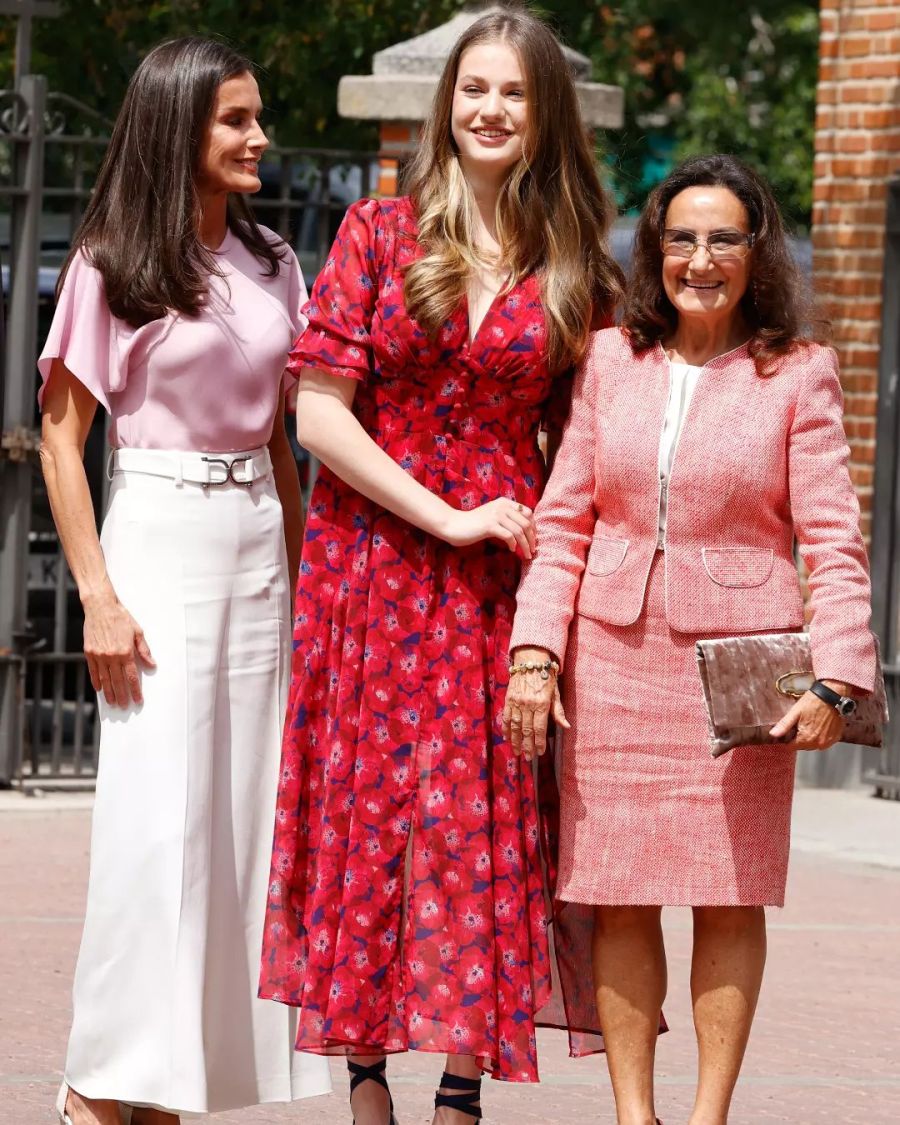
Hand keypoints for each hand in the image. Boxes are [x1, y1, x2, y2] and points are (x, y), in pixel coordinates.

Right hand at [82, 592, 155, 707]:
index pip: (132, 676)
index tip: (138, 700)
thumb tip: (152, 665)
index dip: (135, 690)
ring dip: (109, 693)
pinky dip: (96, 682)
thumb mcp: (137, 632)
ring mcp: (99, 655)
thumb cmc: (121, 618)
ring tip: (113, 703)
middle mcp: (111, 656)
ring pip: (105, 679)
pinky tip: (100, 689)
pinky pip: (93, 671)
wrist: (100, 607)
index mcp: (125, 652)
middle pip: (118, 681)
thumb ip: (144, 651)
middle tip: (125, 706)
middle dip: (123, 695)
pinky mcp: (89, 653)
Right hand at [441, 498, 536, 558]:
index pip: (528, 512)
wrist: (454, 524)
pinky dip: (513, 544)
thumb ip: (506, 517)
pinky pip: (509, 536)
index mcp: (504, 502)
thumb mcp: (492, 515)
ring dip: (525, 545)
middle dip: (532, 538)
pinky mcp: (490, 526)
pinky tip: (512, 550)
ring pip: (519, 531)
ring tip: (526, 554)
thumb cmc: (473, 523)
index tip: (533, 538)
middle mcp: (502, 506)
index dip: (534, 526)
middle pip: (526, 523)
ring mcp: (496, 515)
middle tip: (533, 550)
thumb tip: (524, 529)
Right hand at [503, 646, 569, 759]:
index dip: (539, 742)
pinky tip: (507, 738)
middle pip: (526, 730)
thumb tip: (566, 727)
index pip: (540, 728)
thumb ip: (558, 711)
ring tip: (517, 752)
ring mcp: (516, 702)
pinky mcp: (508, 699)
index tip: (539, 752)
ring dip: (515, 741)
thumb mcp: (555, 693)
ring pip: (514, 726)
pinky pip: (505, 717)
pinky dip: (506, 729)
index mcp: (541, 704)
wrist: (531, 660)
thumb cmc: (546, 676)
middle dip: (527, 746)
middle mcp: (528, 705)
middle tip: (528, 758)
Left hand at [769, 684, 845, 751]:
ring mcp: (828, 741)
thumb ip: (784, 725)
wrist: (832, 695)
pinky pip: (823, 741)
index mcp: (807, 738)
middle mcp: (819, 743)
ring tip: (811, 722)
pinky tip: (819, 725)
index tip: (790, 729)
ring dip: (810, 737)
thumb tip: (773, 734)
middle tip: (801, 723)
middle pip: (803, 746)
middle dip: (799, 738)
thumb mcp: (795, 712)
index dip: (788, 738)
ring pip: (813, 745)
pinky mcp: (835, 737)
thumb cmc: (813, 701)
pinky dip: (819, 736)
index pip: (792, 746)